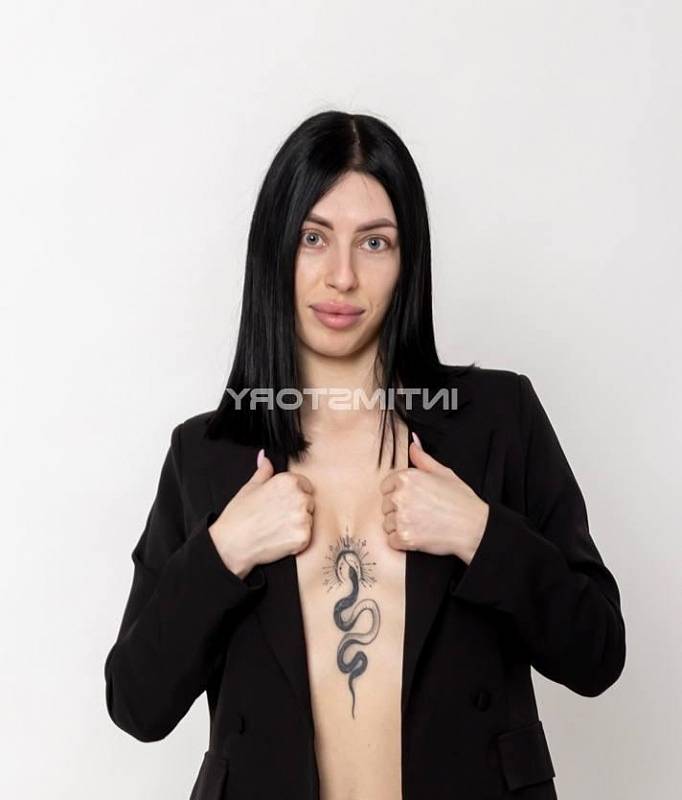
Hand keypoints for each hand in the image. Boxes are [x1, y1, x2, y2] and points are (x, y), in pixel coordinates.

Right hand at [209, 450, 314, 577]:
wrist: (231, 543)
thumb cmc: (239, 515)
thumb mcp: (250, 487)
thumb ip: (264, 471)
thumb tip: (265, 457)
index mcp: (288, 481)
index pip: (305, 485)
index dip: (294, 495)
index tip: (282, 503)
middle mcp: (298, 497)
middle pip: (309, 502)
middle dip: (297, 510)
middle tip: (277, 518)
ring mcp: (302, 518)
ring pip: (308, 520)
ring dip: (297, 525)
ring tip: (276, 529)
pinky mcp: (303, 537)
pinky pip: (306, 537)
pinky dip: (296, 541)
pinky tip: (279, 539)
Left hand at [379, 433, 488, 563]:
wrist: (474, 528)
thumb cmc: (461, 501)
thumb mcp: (444, 473)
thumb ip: (423, 458)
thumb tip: (413, 443)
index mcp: (406, 477)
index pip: (386, 486)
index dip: (400, 494)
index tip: (415, 499)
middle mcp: (400, 495)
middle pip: (386, 505)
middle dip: (399, 510)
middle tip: (421, 512)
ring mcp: (401, 517)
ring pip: (387, 523)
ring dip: (400, 526)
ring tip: (422, 524)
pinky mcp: (404, 537)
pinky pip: (392, 540)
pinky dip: (403, 541)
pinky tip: (419, 535)